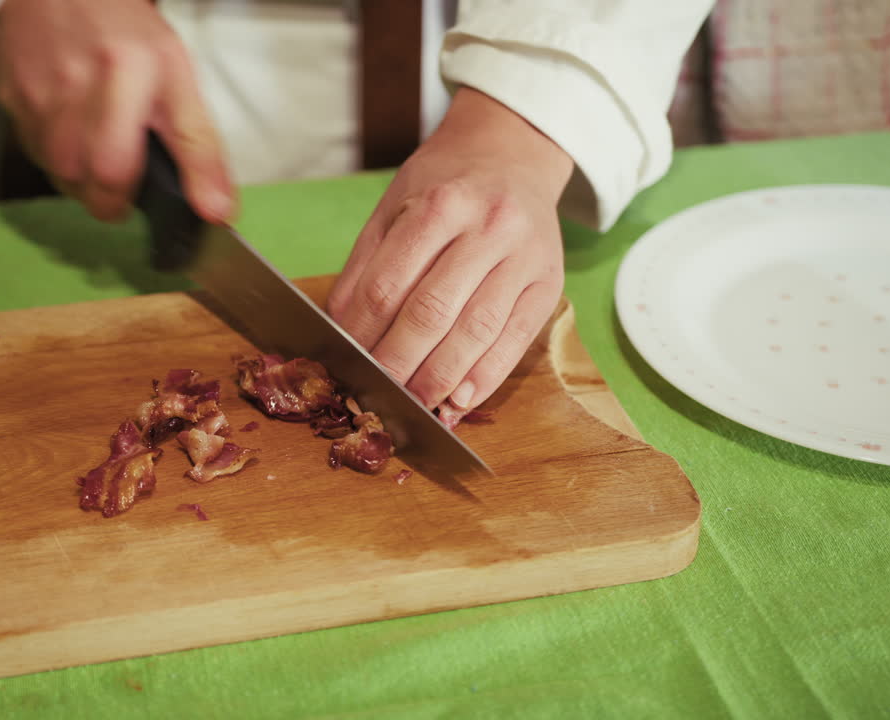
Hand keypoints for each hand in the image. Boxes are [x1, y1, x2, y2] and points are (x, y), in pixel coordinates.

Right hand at [0, 0, 234, 221]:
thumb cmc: (125, 33)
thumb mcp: (178, 78)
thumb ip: (199, 148)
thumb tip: (217, 211)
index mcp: (127, 72)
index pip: (117, 168)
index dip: (127, 199)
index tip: (135, 202)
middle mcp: (76, 82)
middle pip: (84, 180)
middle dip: (106, 197)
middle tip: (121, 179)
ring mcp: (36, 91)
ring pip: (58, 173)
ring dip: (80, 178)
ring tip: (97, 149)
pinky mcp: (9, 96)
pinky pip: (33, 152)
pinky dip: (55, 156)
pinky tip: (70, 131)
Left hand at [327, 88, 573, 420]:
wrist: (513, 152)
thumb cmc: (444, 184)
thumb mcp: (394, 205)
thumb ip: (367, 264)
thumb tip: (340, 331)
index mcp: (439, 204)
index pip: (388, 285)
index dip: (361, 333)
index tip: (344, 362)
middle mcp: (487, 227)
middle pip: (431, 313)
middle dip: (397, 364)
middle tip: (374, 395)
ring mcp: (523, 256)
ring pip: (476, 331)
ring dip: (440, 379)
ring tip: (413, 406)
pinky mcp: (549, 282)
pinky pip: (516, 339)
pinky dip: (486, 376)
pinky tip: (461, 401)